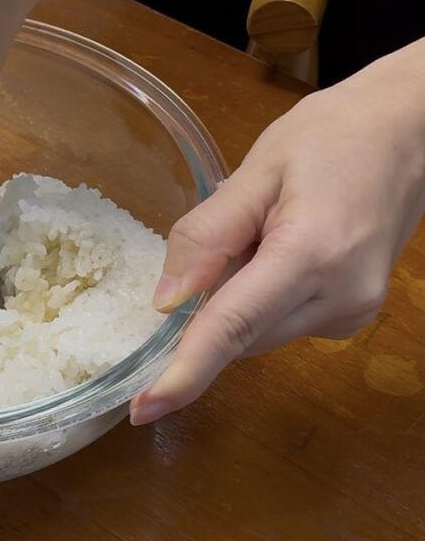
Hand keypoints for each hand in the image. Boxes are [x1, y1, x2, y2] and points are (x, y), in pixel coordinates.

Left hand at [130, 38, 424, 424]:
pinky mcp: (351, 315)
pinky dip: (256, 302)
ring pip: (255, 336)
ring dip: (233, 304)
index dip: (183, 373)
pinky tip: (273, 251)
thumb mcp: (257, 170)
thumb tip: (165, 303)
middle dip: (202, 315)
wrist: (410, 132)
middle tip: (209, 250)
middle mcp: (338, 298)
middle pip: (238, 337)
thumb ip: (207, 236)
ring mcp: (351, 313)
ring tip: (258, 234)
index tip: (143, 408)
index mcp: (311, 255)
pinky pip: (277, 325)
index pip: (232, 328)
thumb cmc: (333, 136)